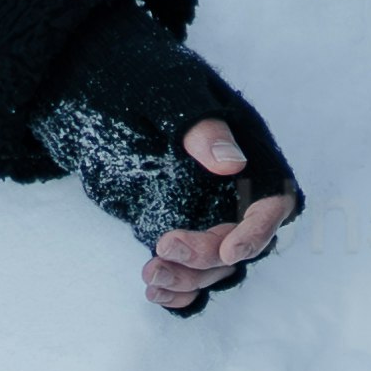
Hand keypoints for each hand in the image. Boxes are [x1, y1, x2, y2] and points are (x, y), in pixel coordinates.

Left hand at [43, 43, 305, 313]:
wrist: (95, 82)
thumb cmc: (141, 76)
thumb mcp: (170, 90)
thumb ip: (202, 125)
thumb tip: (233, 164)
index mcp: (249, 149)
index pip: (275, 199)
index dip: (258, 230)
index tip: (227, 250)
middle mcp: (236, 186)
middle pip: (244, 240)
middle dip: (210, 257)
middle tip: (162, 249)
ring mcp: (208, 210)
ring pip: (217, 264)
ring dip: (190, 278)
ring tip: (149, 277)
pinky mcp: (180, 225)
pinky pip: (193, 269)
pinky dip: (180, 288)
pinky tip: (156, 293)